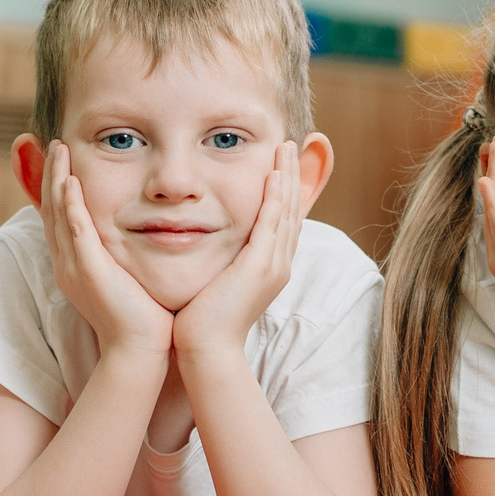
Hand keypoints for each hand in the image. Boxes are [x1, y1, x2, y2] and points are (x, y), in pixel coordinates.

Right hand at [39, 140, 171, 359]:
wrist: (140, 350)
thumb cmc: (142, 316)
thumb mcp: (128, 276)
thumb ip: (125, 253)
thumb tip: (141, 232)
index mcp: (75, 265)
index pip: (60, 218)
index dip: (57, 187)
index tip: (62, 159)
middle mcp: (67, 263)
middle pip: (51, 210)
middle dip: (50, 175)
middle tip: (54, 144)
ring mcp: (74, 267)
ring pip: (58, 214)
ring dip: (57, 179)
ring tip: (59, 149)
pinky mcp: (89, 271)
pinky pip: (75, 231)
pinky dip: (70, 204)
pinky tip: (71, 181)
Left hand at [173, 141, 303, 360]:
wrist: (206, 350)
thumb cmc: (202, 322)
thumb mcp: (216, 283)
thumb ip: (218, 262)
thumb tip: (203, 244)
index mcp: (269, 268)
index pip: (282, 221)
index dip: (284, 191)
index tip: (280, 164)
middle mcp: (278, 264)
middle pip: (292, 210)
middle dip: (292, 176)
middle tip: (290, 145)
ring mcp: (273, 264)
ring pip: (287, 211)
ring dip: (287, 176)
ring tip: (286, 147)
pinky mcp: (261, 265)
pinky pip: (273, 222)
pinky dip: (275, 196)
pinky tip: (274, 174)